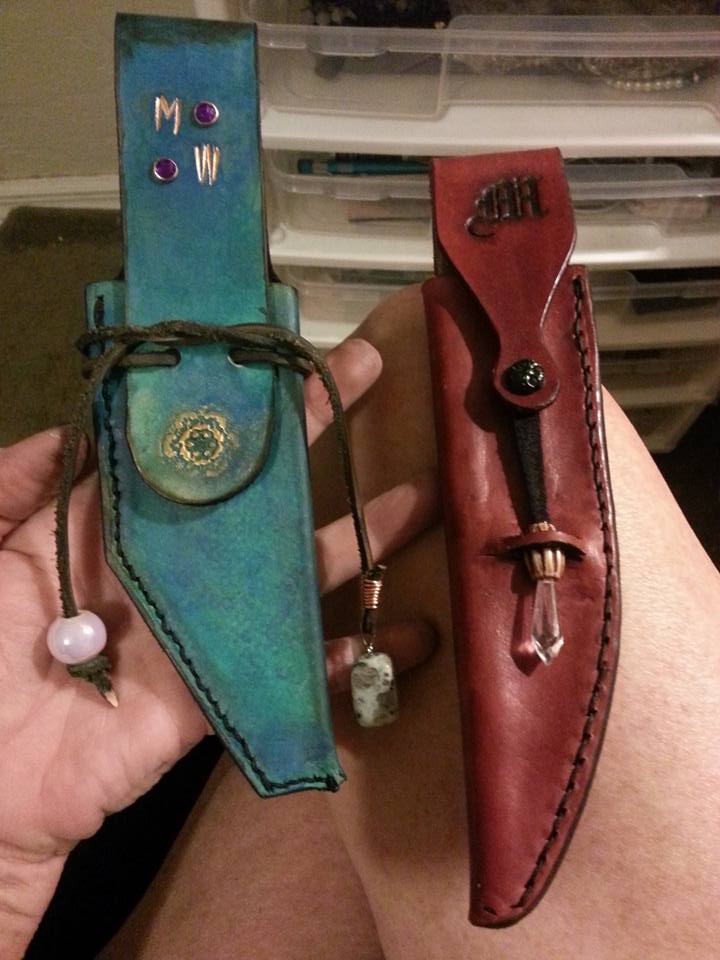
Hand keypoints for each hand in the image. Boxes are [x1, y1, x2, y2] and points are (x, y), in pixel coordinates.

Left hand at [0, 338, 436, 955]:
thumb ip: (13, 485)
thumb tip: (72, 427)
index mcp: (113, 525)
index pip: (188, 450)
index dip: (234, 405)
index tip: (282, 356)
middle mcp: (171, 565)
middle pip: (256, 498)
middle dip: (314, 440)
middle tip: (370, 378)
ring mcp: (204, 627)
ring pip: (293, 576)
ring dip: (359, 541)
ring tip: (421, 499)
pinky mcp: (220, 692)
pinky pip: (291, 669)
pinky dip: (345, 657)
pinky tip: (407, 634)